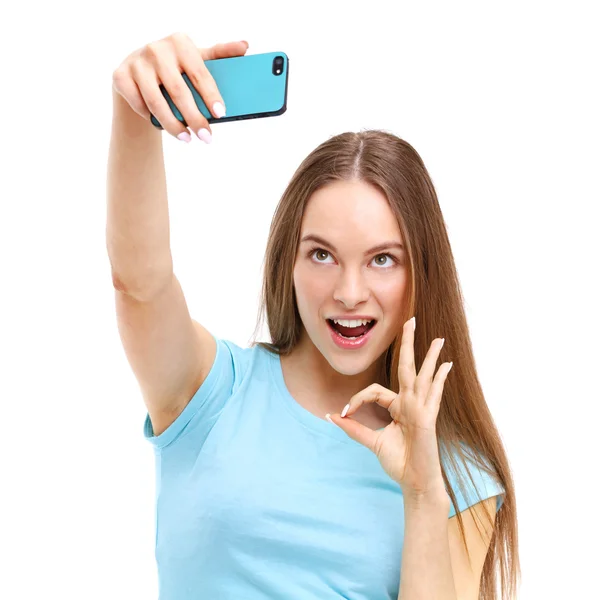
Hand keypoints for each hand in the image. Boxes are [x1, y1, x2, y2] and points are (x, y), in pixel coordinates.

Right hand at [112, 32, 248, 141]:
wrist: (139, 69)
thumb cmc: (175, 67)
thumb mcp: (197, 58)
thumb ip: (220, 54)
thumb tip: (245, 46)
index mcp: (180, 42)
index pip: (199, 73)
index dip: (211, 95)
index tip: (221, 114)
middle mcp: (157, 49)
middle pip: (179, 91)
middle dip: (194, 118)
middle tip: (206, 138)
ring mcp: (137, 62)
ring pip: (157, 103)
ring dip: (174, 126)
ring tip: (187, 139)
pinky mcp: (121, 76)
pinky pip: (139, 105)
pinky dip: (152, 119)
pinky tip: (164, 127)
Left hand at [327, 317, 452, 497]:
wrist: (415, 483)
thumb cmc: (399, 462)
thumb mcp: (371, 442)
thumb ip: (353, 428)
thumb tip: (330, 416)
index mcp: (398, 407)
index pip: (376, 390)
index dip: (357, 398)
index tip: (343, 412)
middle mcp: (411, 403)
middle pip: (408, 368)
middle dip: (408, 344)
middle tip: (410, 320)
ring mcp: (421, 409)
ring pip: (425, 376)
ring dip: (431, 356)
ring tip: (438, 338)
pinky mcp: (428, 418)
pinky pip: (434, 394)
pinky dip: (440, 379)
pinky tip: (446, 365)